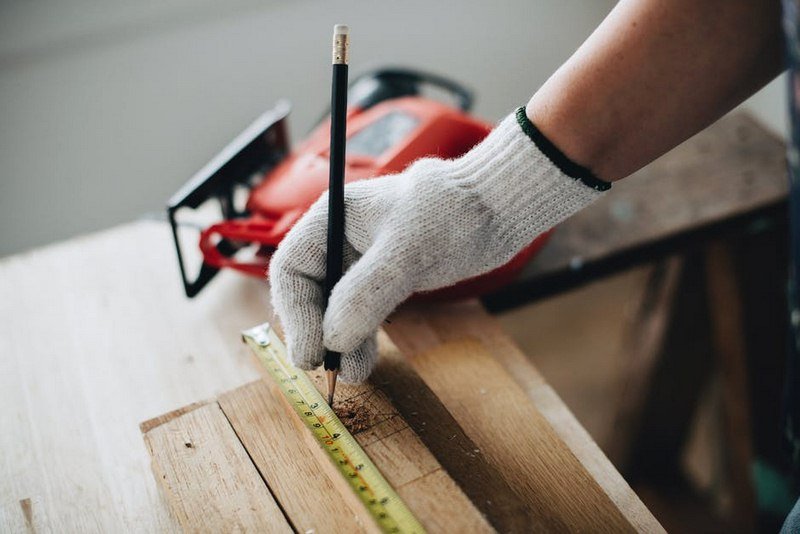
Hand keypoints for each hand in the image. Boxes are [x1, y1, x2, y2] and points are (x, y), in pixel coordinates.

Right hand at [269, 108, 607, 381]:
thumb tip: (333, 340)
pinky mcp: (383, 278)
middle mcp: (339, 240)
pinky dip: (358, 338)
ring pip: (332, 308)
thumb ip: (366, 294)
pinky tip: (364, 361)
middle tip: (328, 369)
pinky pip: (358, 314)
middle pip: (307, 293)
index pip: (291, 269)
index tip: (310, 352)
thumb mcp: (407, 252)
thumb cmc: (453, 214)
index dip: (295, 314)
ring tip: (352, 373)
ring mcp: (360, 261)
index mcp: (331, 219)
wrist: (496, 209)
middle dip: (315, 331)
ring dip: (338, 342)